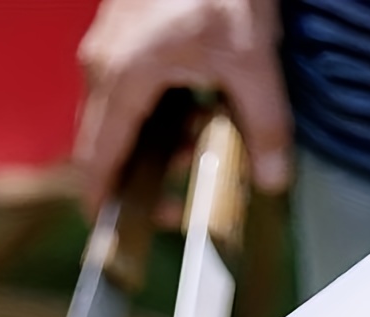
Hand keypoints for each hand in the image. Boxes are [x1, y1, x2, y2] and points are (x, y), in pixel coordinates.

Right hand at [75, 0, 290, 212]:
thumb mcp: (253, 55)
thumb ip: (264, 123)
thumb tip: (273, 179)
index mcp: (122, 78)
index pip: (96, 161)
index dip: (101, 204)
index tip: (111, 234)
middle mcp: (102, 64)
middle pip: (104, 144)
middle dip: (141, 176)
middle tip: (179, 197)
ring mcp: (107, 44)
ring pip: (118, 117)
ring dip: (154, 141)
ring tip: (200, 136)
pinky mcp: (121, 29)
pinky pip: (127, 88)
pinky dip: (155, 110)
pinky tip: (196, 103)